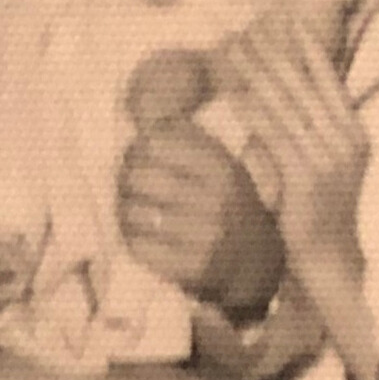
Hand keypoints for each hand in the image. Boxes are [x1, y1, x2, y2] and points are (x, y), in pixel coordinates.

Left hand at [119, 120, 285, 322]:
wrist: (254, 264)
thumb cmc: (227, 206)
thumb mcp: (221, 166)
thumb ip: (186, 141)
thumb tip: (139, 112)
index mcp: (222, 167)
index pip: (155, 143)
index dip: (136, 148)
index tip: (135, 155)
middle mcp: (216, 199)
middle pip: (138, 176)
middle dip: (124, 179)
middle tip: (125, 184)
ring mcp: (204, 235)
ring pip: (133, 212)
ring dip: (124, 210)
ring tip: (129, 209)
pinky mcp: (191, 267)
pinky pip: (139, 246)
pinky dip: (130, 238)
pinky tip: (137, 233)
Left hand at [217, 17, 367, 286]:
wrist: (329, 258)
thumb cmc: (317, 210)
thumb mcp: (319, 162)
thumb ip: (304, 129)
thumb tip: (273, 95)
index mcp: (354, 131)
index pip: (328, 78)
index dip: (306, 46)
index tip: (283, 19)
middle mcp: (346, 140)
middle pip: (304, 84)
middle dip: (274, 53)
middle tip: (247, 28)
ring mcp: (329, 158)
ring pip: (287, 104)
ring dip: (258, 73)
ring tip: (234, 49)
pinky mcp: (307, 177)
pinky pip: (275, 135)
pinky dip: (254, 111)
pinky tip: (235, 93)